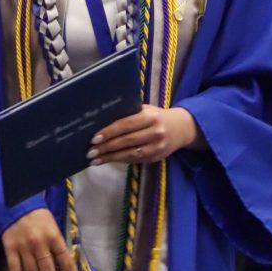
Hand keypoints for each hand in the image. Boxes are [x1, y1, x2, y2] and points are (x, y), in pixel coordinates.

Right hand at [1, 207, 78, 270]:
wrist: (15, 203)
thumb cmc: (38, 216)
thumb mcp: (53, 226)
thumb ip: (57, 245)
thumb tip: (65, 269)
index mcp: (54, 236)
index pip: (66, 261)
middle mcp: (40, 243)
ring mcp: (23, 247)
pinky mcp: (9, 248)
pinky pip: (15, 270)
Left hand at [86, 104, 203, 165]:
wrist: (182, 128)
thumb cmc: (157, 116)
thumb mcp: (146, 110)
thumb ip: (129, 113)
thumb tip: (102, 119)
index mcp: (151, 117)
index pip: (126, 125)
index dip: (110, 132)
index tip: (94, 138)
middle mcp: (155, 132)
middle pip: (126, 141)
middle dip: (106, 147)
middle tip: (89, 152)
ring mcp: (157, 147)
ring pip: (130, 154)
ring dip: (110, 158)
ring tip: (94, 160)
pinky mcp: (156, 158)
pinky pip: (135, 160)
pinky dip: (120, 161)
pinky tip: (108, 160)